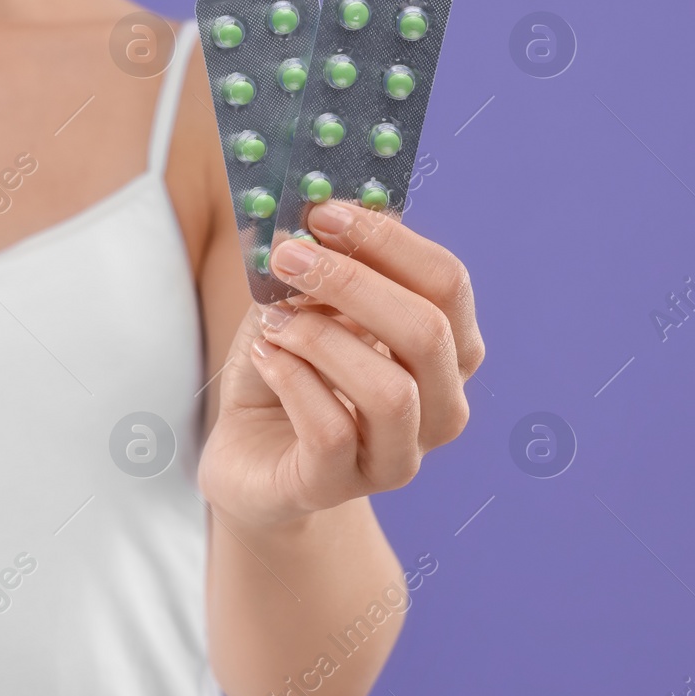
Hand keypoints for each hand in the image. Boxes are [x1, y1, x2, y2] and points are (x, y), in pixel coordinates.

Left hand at [200, 201, 484, 530]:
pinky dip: (293, 382)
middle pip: (428, 332)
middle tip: (288, 256)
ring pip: (390, 390)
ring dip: (321, 338)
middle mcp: (440, 407)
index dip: (389, 241)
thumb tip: (322, 209)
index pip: (447, 284)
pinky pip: (333, 431)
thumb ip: (319, 267)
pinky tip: (265, 358)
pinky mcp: (340, 486)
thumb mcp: (300, 307)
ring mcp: (397, 456)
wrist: (247, 458)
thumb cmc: (284, 372)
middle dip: (352, 282)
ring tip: (273, 322)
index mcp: (445, 351)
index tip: (324, 212)